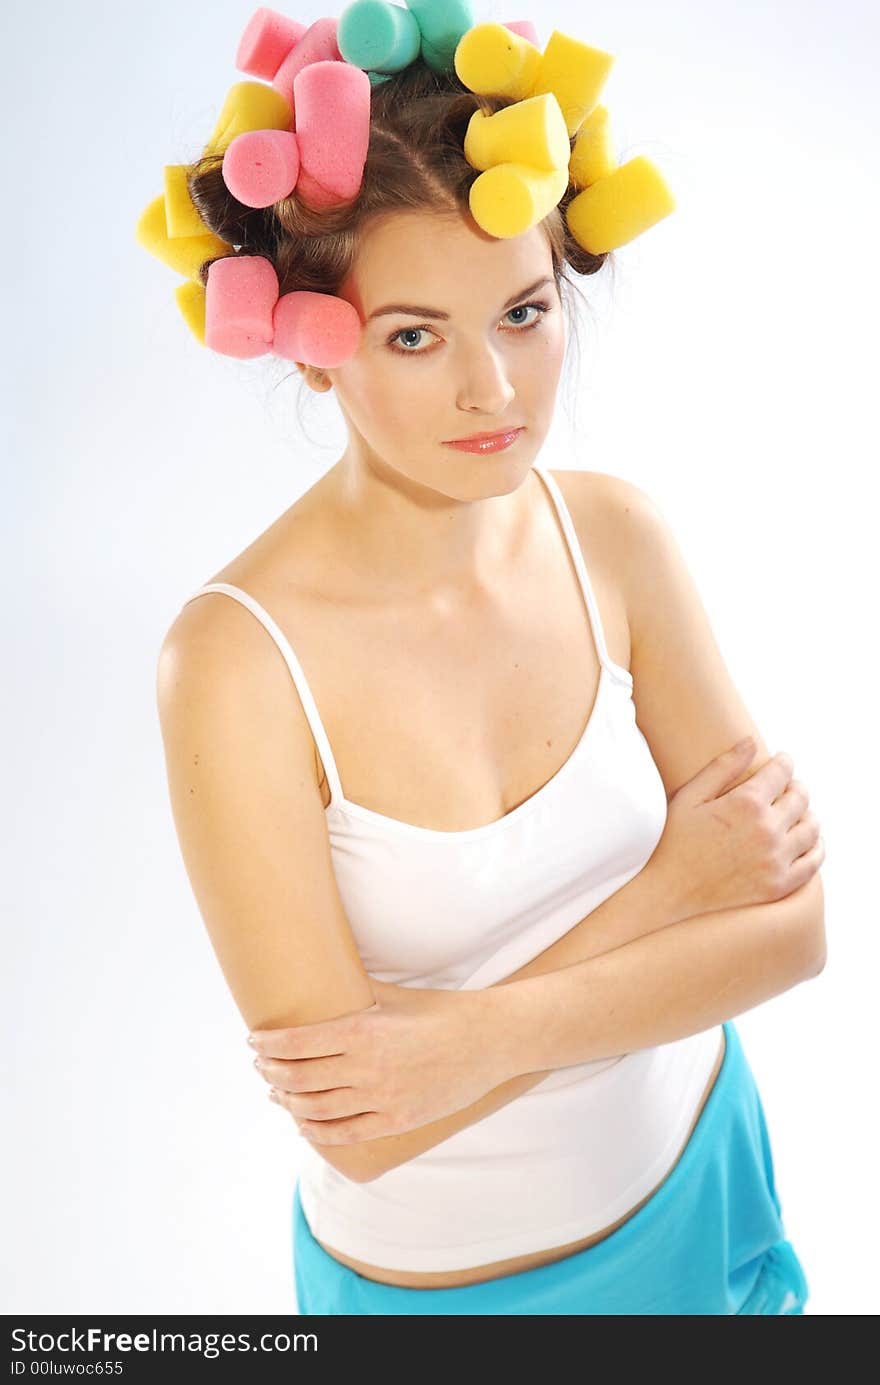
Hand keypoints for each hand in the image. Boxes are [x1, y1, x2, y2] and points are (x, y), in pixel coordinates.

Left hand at [248, 979, 506, 1145]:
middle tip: (261, 1066)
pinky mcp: (398, 1120)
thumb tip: (323, 979)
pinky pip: (346, 1133)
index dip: (269, 1044)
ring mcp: (383, 1098)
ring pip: (316, 1108)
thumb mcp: (395, 995)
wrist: (490, 1041)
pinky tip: (303, 1124)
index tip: (254, 1042)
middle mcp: (367, 1068)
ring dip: (288, 1102)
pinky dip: (317, 1131)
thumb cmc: (443, 1011)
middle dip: (271, 1072)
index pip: (297, 1043)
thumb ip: (357, 993)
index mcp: (363, 1031)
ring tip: (276, 1092)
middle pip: (300, 1078)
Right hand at [650, 738, 824, 920]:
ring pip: (811, 828)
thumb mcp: (690, 797)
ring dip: (808, 815)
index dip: (784, 762)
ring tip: (798, 813)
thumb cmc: (673, 841)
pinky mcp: (779, 885)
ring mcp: (776, 860)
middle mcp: (766, 830)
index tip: (782, 761)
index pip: (781, 772)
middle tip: (789, 786)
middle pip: (800, 797)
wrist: (668, 892)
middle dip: (796, 786)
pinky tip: (807, 842)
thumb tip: (750, 741)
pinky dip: (816, 848)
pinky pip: (813, 862)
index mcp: (745, 803)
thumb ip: (722, 767)